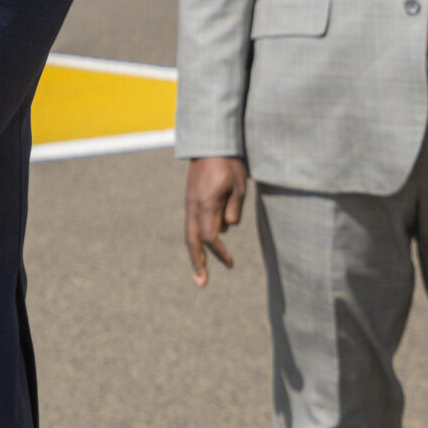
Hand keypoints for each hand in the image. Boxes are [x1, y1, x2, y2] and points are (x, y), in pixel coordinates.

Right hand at [184, 157, 248, 286]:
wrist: (210, 143)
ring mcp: (189, 203)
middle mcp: (193, 206)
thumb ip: (234, 209)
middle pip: (191, 241)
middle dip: (196, 263)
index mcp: (206, 203)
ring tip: (199, 271)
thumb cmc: (229, 163)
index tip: (231, 264)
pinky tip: (205, 246)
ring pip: (188, 233)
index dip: (220, 253)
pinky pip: (191, 223)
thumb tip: (228, 228)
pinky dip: (196, 238)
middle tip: (201, 283)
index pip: (211, 237)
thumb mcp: (239, 186)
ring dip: (194, 253)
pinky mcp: (191, 199)